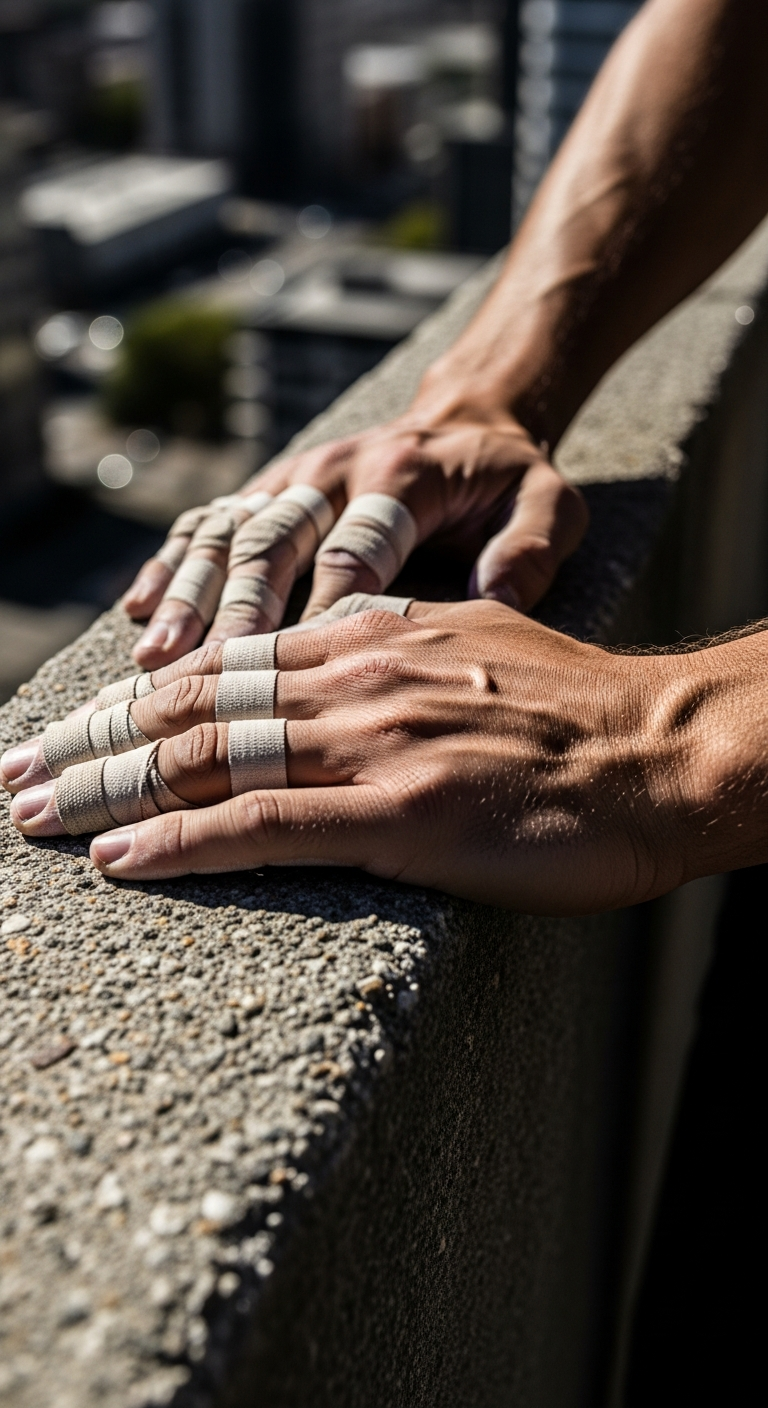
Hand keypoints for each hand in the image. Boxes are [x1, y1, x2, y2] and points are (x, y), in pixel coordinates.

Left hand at [10, 601, 749, 914]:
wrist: (661, 750)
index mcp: (366, 644)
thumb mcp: (471, 644)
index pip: (218, 668)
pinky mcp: (403, 814)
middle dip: (92, 741)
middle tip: (17, 771)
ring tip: (34, 815)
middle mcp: (353, 682)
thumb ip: (391, 649)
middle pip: (189, 710)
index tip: (71, 726)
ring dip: (108, 789)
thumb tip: (333, 649)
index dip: (131, 699)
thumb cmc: (577, 711)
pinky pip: (265, 827)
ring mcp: (373, 746)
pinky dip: (182, 843)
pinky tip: (120, 860)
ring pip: (206, 762)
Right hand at [121, 405, 586, 670]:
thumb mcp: (551, 501)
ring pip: (227, 534)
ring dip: (187, 594)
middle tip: (191, 673)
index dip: (316, 610)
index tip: (288, 676)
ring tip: (151, 655)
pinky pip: (210, 522)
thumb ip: (532, 546)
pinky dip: (172, 566)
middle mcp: (334, 470)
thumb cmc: (508, 481)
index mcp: (401, 478)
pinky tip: (139, 611)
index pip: (352, 552)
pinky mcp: (268, 489)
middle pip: (272, 542)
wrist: (468, 418)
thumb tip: (496, 595)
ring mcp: (293, 477)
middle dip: (230, 610)